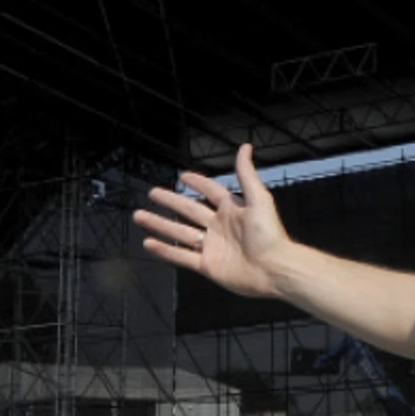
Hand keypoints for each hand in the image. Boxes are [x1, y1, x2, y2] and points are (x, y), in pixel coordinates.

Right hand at [135, 145, 291, 297]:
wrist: (274, 269)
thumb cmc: (270, 234)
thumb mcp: (259, 199)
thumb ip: (247, 174)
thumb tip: (245, 147)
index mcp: (232, 209)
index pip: (211, 192)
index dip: (198, 183)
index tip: (182, 176)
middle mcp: (219, 226)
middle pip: (189, 210)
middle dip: (170, 202)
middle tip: (152, 193)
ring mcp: (212, 246)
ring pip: (180, 232)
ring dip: (160, 224)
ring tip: (140, 216)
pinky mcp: (208, 265)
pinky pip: (182, 256)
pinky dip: (165, 251)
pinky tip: (149, 243)